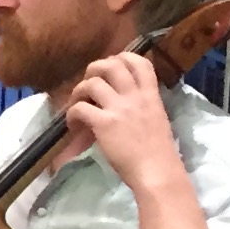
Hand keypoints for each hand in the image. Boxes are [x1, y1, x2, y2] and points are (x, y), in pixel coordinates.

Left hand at [63, 49, 179, 192]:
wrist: (157, 171)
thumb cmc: (158, 153)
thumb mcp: (156, 120)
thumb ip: (142, 107)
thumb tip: (121, 104)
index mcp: (151, 96)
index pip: (141, 63)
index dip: (123, 57)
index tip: (112, 66)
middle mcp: (136, 96)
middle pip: (113, 65)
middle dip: (95, 68)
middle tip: (89, 83)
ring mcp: (119, 108)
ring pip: (93, 82)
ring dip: (79, 90)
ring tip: (76, 104)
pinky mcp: (104, 123)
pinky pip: (80, 108)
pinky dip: (71, 113)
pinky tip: (73, 125)